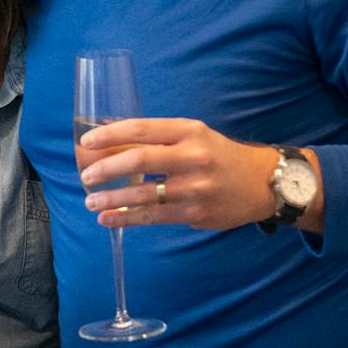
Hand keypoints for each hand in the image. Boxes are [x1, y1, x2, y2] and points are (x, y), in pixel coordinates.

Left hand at [77, 118, 319, 231]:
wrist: (262, 183)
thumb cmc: (218, 156)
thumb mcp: (193, 136)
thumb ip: (156, 136)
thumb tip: (109, 133)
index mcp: (188, 131)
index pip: (141, 129)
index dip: (109, 135)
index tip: (86, 142)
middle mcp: (193, 156)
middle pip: (139, 159)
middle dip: (106, 168)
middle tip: (86, 176)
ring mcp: (195, 187)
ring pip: (143, 194)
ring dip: (111, 198)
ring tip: (91, 201)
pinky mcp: (195, 213)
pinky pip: (153, 216)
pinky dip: (126, 218)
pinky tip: (108, 218)